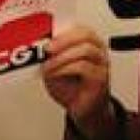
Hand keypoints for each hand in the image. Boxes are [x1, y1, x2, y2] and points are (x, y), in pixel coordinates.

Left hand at [41, 25, 114, 139]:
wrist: (83, 110)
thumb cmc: (71, 89)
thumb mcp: (55, 68)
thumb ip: (51, 56)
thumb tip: (38, 45)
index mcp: (89, 45)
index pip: (81, 29)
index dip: (63, 30)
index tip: (46, 36)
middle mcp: (98, 52)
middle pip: (86, 35)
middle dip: (63, 40)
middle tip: (47, 49)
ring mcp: (101, 64)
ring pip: (86, 50)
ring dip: (62, 57)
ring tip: (48, 66)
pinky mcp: (101, 78)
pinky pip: (84, 67)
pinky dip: (65, 69)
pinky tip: (55, 74)